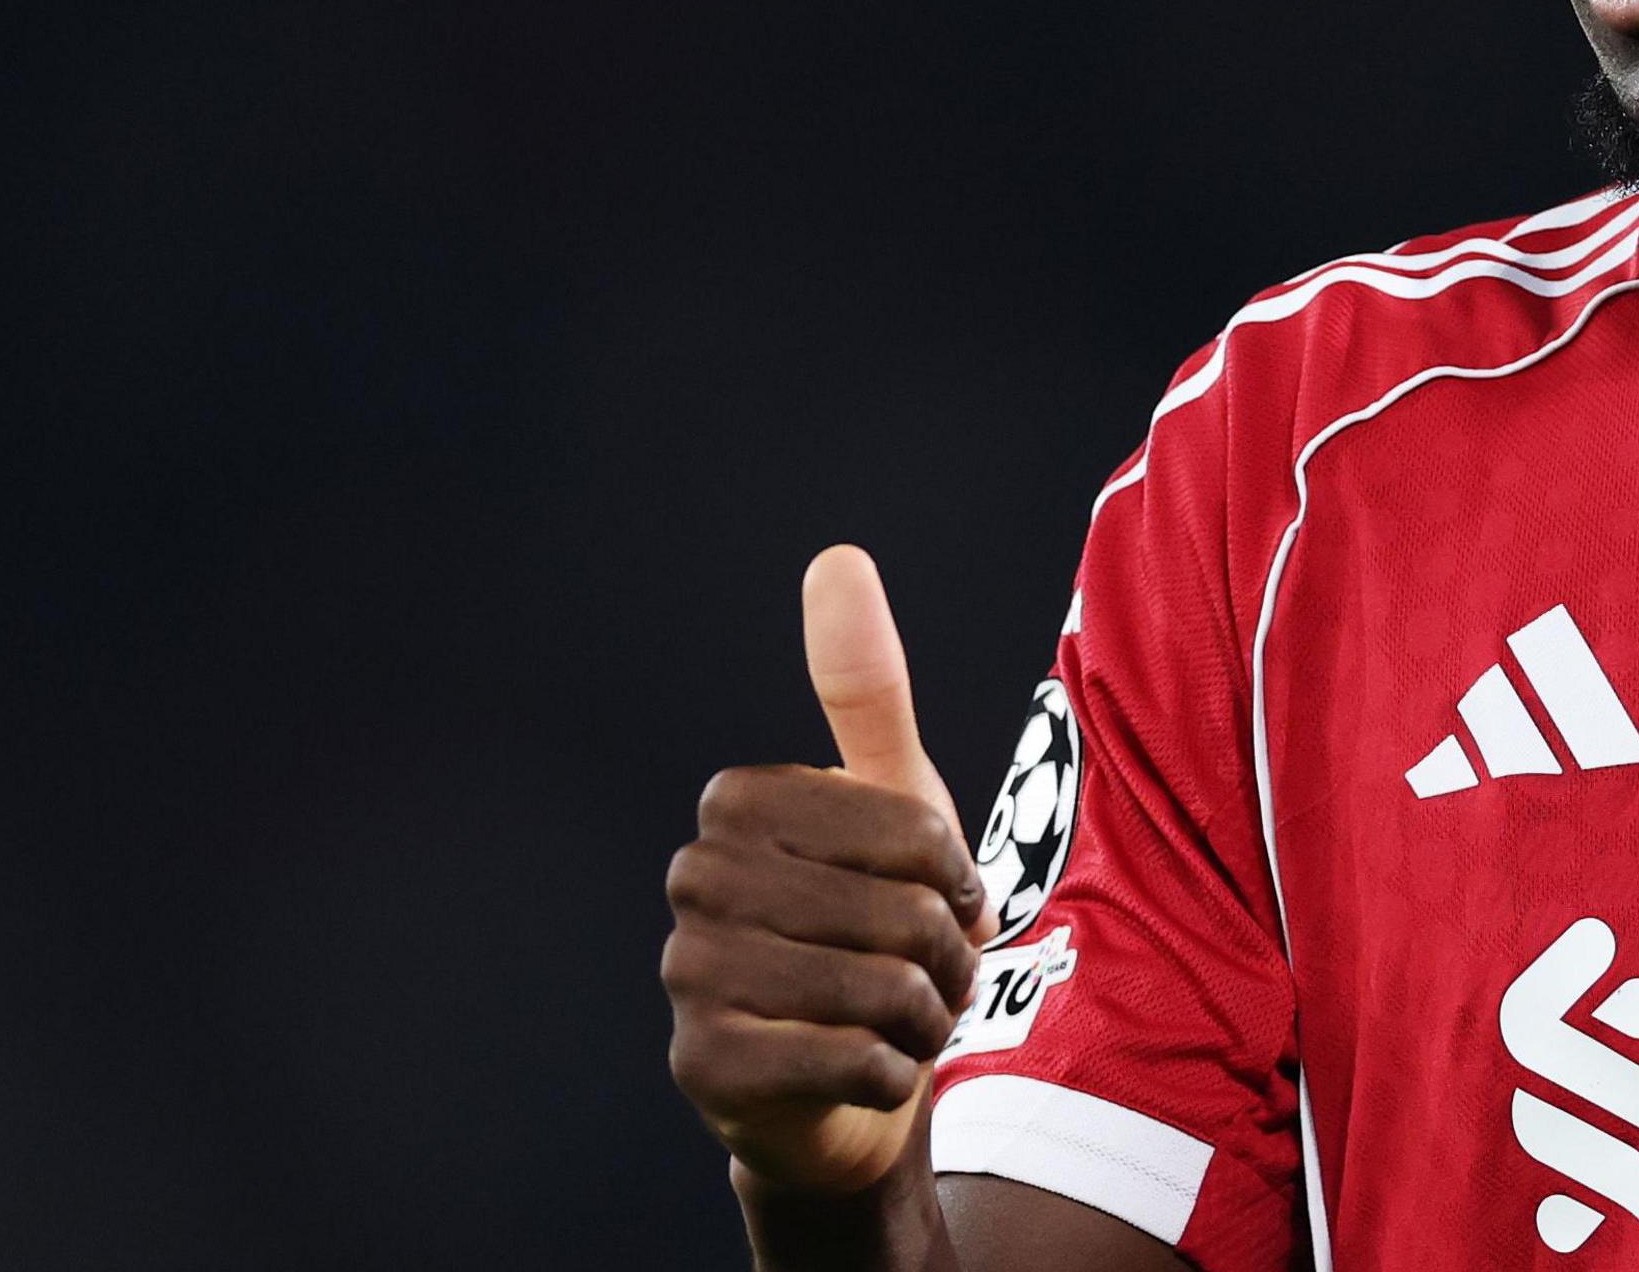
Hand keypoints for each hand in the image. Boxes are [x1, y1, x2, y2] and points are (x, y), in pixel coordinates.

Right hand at [666, 546, 991, 1196]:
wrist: (851, 1080)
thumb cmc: (877, 924)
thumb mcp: (895, 803)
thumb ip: (866, 689)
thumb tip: (837, 559)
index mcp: (739, 801)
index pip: (907, 825)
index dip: (951, 871)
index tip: (939, 892)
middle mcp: (695, 878)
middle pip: (896, 911)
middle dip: (943, 953)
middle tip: (927, 971)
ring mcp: (688, 974)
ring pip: (876, 990)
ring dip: (923, 1017)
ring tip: (905, 1018)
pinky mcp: (703, 1066)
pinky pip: (847, 1061)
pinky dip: (893, 1072)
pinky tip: (871, 1069)